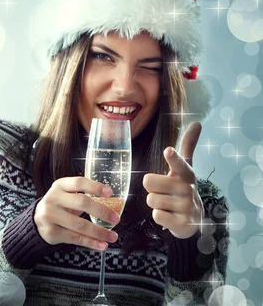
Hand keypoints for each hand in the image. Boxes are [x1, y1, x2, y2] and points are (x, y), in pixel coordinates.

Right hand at [34, 177, 119, 250]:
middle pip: (81, 202)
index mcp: (60, 186)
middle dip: (101, 211)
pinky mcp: (52, 232)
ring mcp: (51, 216)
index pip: (79, 183)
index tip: (110, 193)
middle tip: (116, 218)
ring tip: (113, 236)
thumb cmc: (59, 205)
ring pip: (79, 224)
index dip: (95, 187)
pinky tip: (102, 245)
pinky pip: (75, 238)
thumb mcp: (66, 194)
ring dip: (99, 232)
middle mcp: (53, 199)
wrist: (37, 220)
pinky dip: (90, 242)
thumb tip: (113, 204)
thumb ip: (84, 195)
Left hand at [143, 122, 204, 238]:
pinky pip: (156, 215)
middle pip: (149, 181)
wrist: (193, 219)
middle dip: (151, 188)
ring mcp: (186, 207)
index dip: (173, 157)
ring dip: (155, 203)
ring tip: (167, 204)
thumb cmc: (182, 188)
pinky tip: (170, 216)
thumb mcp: (184, 169)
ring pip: (151, 199)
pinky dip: (159, 216)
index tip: (168, 151)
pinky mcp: (183, 223)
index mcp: (186, 173)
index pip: (179, 163)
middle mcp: (187, 189)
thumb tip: (197, 122)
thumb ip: (187, 146)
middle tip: (163, 191)